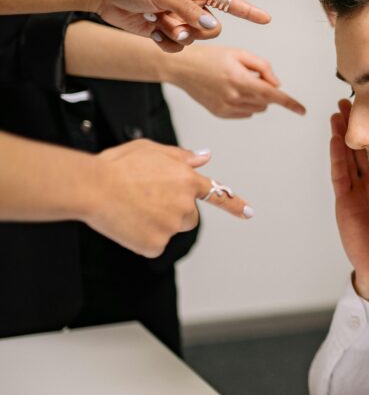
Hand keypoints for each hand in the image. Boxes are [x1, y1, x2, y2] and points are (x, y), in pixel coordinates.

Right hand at [85, 141, 251, 256]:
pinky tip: (126, 223)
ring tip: (131, 208)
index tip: (249, 212)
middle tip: (146, 201)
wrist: (92, 187)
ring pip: (171, 230)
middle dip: (174, 211)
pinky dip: (141, 239)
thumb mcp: (150, 149)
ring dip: (157, 224)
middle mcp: (185, 204)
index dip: (234, 204)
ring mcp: (172, 225)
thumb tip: (206, 156)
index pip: (217, 193)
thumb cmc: (117, 166)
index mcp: (187, 179)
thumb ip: (181, 156)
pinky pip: (153, 245)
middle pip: (189, 216)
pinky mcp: (156, 244)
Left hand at [97, 0, 271, 52]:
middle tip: (174, 24)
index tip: (266, 18)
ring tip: (156, 23)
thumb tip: (213, 27)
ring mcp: (179, 20)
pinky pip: (177, 48)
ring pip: (194, 40)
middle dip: (196, 30)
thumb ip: (191, 12)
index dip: (248, 11)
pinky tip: (151, 32)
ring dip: (175, 35)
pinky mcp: (165, 33)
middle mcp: (191, 6)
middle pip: (213, 28)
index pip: (229, 2)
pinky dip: (165, 44)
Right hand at [165, 44, 305, 118]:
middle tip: (249, 75)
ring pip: (258, 108)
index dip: (290, 103)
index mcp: (240, 80)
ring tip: (237, 81)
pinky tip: (230, 90)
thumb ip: (263, 68)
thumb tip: (277, 85)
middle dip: (265, 89)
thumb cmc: (211, 56)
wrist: (182, 67)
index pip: (273, 95)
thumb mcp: (240, 53)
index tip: (302, 110)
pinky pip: (245, 113)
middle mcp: (234, 98)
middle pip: (267, 101)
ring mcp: (227, 108)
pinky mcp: (221, 113)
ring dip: (256, 97)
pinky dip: (246, 103)